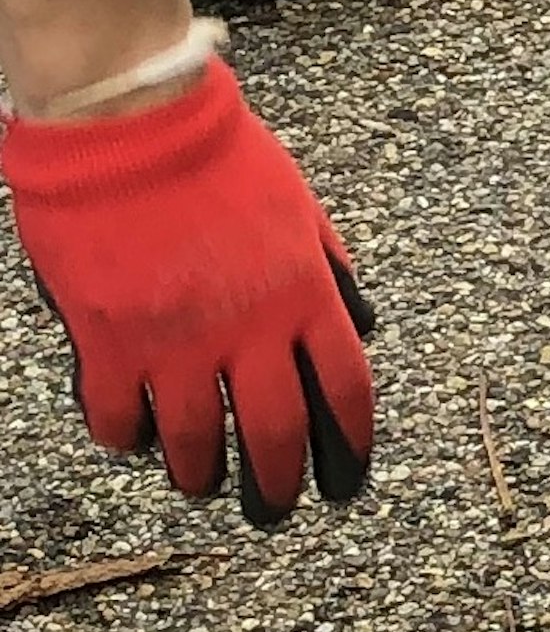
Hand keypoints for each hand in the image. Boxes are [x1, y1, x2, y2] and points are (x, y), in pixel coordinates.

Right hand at [5, 57, 375, 522]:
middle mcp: (246, 328)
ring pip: (193, 442)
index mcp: (303, 293)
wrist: (131, 124)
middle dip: (279, 483)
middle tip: (277, 508)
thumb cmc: (217, 153)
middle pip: (274, 434)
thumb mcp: (299, 208)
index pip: (345, 388)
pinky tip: (134, 437)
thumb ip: (327, 272)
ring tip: (203, 484)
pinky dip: (128, 437)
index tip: (348, 472)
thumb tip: (359, 324)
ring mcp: (174, 340)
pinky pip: (118, 417)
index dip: (351, 441)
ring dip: (201, 473)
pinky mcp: (107, 340)